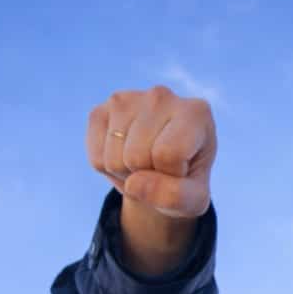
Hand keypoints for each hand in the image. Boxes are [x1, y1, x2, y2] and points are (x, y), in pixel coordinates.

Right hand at [86, 85, 215, 219]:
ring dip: (127, 173)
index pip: (169, 154)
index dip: (172, 174)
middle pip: (137, 156)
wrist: (163, 168)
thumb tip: (134, 184)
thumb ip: (176, 196)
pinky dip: (108, 169)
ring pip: (114, 159)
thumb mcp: (194, 197)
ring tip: (144, 162)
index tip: (182, 167)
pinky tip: (125, 155)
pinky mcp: (100, 111)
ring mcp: (126, 99)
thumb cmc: (185, 179)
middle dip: (146, 174)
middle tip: (159, 167)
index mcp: (195, 111)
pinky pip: (97, 158)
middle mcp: (160, 96)